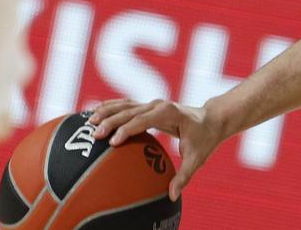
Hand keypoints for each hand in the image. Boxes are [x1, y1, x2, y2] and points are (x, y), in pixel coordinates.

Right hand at [90, 98, 226, 200]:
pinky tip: (93, 115)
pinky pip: (125, 105)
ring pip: (125, 105)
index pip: (146, 119)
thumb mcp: (198, 158)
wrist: (212, 118)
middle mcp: (159, 104)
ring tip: (88, 124)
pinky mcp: (148, 106)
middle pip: (131, 110)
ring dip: (106, 112)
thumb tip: (172, 195)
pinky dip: (109, 108)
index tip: (113, 142)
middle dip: (112, 121)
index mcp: (170, 113)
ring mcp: (152, 103)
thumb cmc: (205, 138)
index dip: (129, 129)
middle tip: (95, 136)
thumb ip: (185, 176)